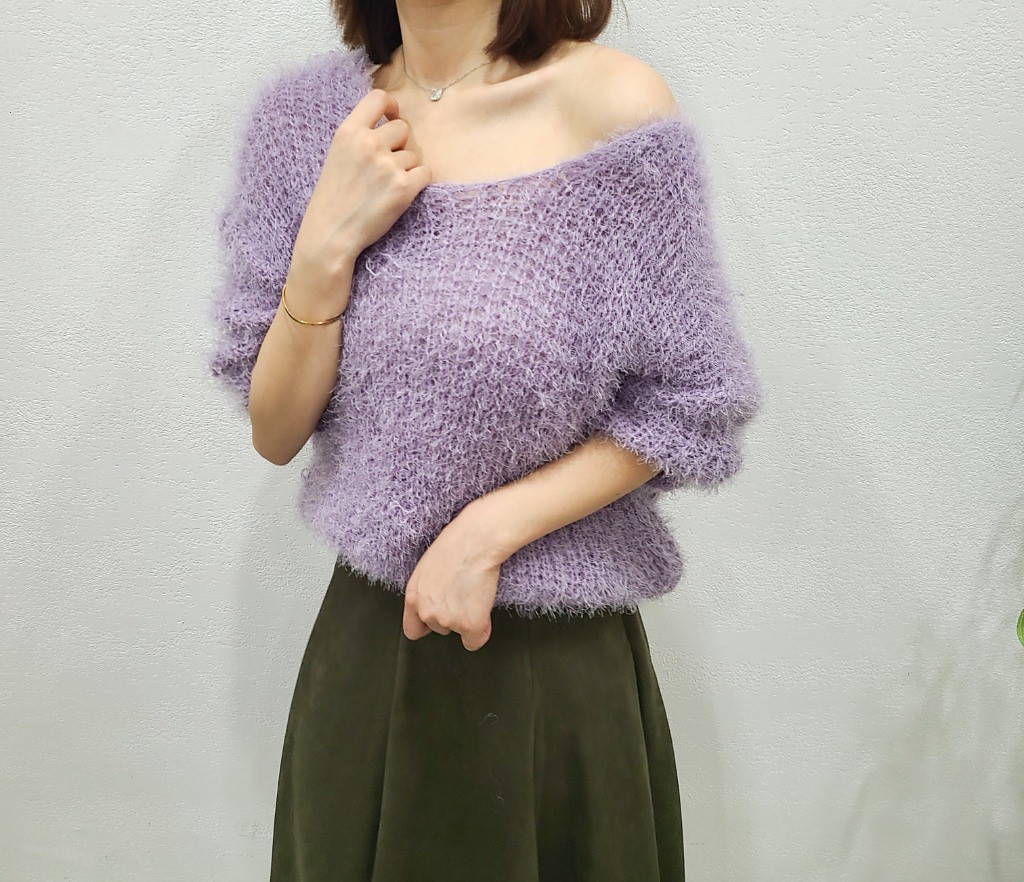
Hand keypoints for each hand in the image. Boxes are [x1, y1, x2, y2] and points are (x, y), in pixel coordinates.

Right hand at [288, 87, 432, 301]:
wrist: (331, 234)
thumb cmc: (332, 200)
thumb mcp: (337, 156)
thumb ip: (359, 138)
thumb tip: (388, 125)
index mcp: (349, 132)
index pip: (378, 98)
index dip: (391, 105)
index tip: (392, 117)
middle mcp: (369, 143)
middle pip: (403, 128)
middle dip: (399, 146)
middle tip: (386, 168)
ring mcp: (388, 164)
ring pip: (414, 155)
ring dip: (406, 169)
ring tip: (385, 188)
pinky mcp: (404, 187)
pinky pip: (425, 173)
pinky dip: (418, 184)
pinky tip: (400, 195)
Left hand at [402, 512, 506, 652]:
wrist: (475, 541)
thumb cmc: (456, 545)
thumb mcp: (428, 567)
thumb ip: (427, 590)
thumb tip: (437, 598)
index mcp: (414, 596)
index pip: (413, 629)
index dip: (427, 626)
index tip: (436, 622)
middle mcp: (426, 611)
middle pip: (439, 630)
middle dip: (452, 617)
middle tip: (464, 597)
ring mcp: (447, 620)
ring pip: (459, 632)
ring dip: (468, 620)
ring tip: (475, 595)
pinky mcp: (468, 624)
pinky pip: (475, 641)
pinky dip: (482, 631)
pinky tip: (484, 613)